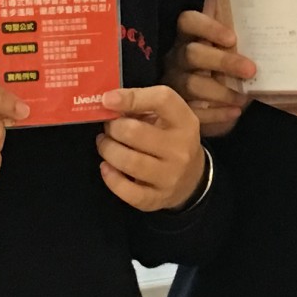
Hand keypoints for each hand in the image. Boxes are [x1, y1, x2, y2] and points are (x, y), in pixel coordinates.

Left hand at [97, 84, 208, 210]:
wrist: (191, 179)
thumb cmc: (171, 140)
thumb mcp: (167, 119)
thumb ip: (142, 107)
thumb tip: (109, 102)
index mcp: (185, 122)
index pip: (162, 100)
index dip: (131, 97)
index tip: (107, 99)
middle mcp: (180, 149)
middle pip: (135, 132)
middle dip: (112, 128)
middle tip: (108, 128)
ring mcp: (169, 177)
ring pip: (127, 161)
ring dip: (107, 149)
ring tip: (105, 144)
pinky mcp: (157, 199)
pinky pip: (126, 190)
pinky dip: (110, 177)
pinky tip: (106, 167)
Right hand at [166, 6, 255, 136]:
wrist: (207, 101)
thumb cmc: (221, 66)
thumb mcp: (224, 50)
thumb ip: (234, 41)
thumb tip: (266, 29)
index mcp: (186, 36)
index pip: (188, 22)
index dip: (208, 28)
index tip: (232, 38)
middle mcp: (176, 57)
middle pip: (193, 54)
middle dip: (223, 61)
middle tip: (251, 70)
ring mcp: (173, 82)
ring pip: (192, 84)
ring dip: (221, 92)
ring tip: (243, 98)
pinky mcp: (176, 106)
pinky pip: (193, 111)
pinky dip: (216, 113)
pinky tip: (235, 112)